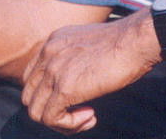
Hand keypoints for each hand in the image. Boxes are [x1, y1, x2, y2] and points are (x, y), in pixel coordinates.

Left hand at [20, 12, 158, 133]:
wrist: (136, 40)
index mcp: (52, 43)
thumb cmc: (124, 44)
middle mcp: (47, 54)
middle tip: (80, 113)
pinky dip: (69, 125)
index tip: (74, 98)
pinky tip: (91, 116)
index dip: (48, 95)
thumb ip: (75, 60)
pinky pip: (50, 118)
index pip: (31, 78)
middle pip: (29, 96)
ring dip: (61, 122)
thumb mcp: (89, 46)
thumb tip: (77, 83)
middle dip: (51, 111)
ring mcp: (53, 71)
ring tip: (87, 117)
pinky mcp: (65, 88)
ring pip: (35, 112)